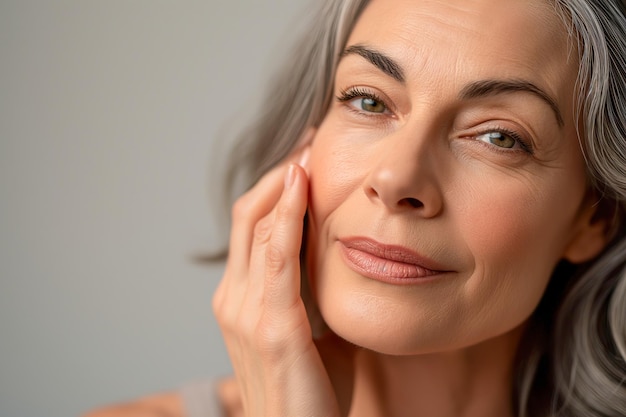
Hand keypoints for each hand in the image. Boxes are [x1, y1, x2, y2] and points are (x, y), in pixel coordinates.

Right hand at [212, 148, 353, 416]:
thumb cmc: (312, 391)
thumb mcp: (312, 331)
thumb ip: (314, 293)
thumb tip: (340, 258)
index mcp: (242, 299)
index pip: (253, 226)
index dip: (276, 187)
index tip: (306, 156)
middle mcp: (234, 299)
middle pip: (248, 214)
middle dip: (280, 173)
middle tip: (311, 140)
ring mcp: (246, 312)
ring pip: (257, 226)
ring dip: (284, 183)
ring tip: (310, 149)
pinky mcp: (273, 328)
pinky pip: (276, 258)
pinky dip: (286, 216)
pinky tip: (302, 184)